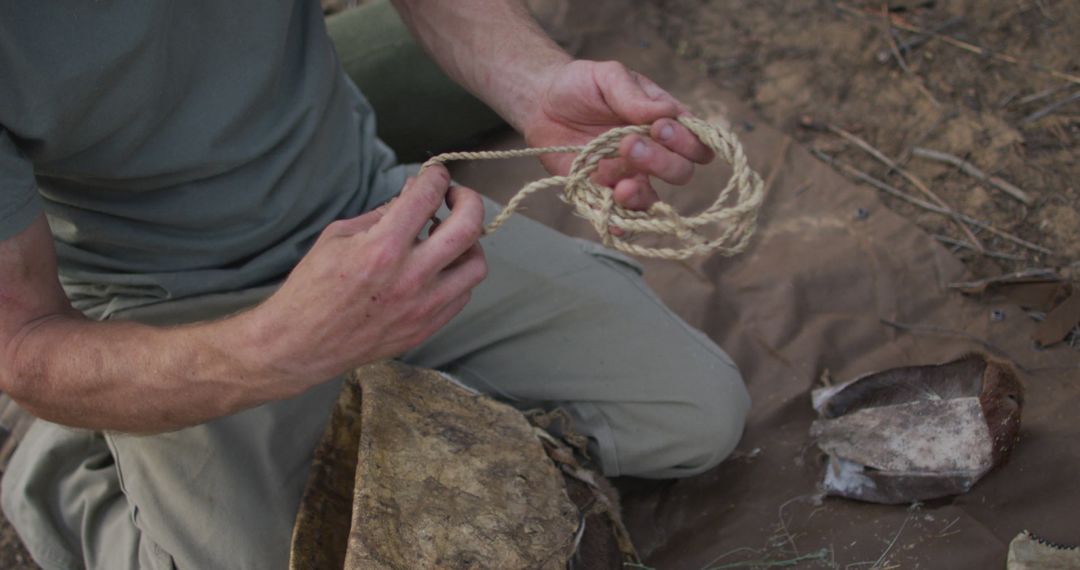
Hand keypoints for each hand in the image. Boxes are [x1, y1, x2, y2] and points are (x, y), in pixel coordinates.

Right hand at [244, 166, 486, 394]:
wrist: (302, 344)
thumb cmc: (313, 287)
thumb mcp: (338, 236)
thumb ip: (380, 214)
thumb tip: (412, 194)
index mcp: (383, 247)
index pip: (427, 195)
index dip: (436, 176)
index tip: (435, 175)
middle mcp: (410, 276)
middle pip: (469, 227)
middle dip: (468, 200)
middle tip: (455, 197)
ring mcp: (423, 306)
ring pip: (476, 264)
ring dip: (469, 243)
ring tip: (449, 238)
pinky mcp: (427, 327)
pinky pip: (463, 294)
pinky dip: (457, 274)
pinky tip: (439, 268)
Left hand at [522, 60, 714, 210]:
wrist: (542, 103)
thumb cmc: (582, 85)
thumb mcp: (608, 77)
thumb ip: (634, 95)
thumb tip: (666, 113)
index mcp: (664, 123)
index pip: (696, 141)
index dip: (686, 140)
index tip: (658, 127)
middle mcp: (653, 153)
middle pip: (680, 172)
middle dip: (661, 162)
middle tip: (629, 144)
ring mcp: (629, 175)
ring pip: (653, 200)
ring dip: (642, 196)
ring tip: (622, 185)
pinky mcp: (603, 191)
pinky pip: (619, 216)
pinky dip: (620, 223)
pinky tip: (614, 221)